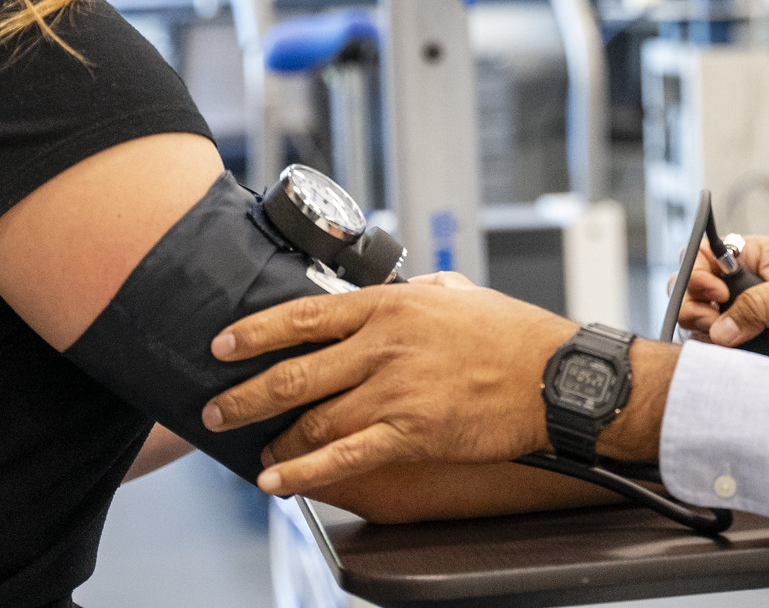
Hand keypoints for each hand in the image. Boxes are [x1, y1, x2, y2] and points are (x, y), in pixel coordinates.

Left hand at [201, 283, 578, 495]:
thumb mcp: (458, 293)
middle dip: (245, 395)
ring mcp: (395, 390)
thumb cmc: (512, 334)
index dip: (256, 332)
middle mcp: (384, 345)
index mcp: (392, 305)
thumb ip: (417, 290)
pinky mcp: (411, 432)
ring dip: (275, 440)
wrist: (553, 376)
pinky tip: (278, 480)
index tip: (223, 344)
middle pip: (294, 373)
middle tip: (216, 410)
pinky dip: (302, 471)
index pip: (305, 316)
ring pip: (313, 420)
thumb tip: (396, 288)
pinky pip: (342, 456)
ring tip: (257, 450)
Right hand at [677, 234, 768, 347]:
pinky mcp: (743, 342)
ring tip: (730, 340)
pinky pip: (714, 348)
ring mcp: (737, 315)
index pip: (701, 254)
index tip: (717, 292)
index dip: (697, 272)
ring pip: (696, 321)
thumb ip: (762, 304)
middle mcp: (737, 284)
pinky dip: (715, 353)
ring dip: (702, 331)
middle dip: (693, 305)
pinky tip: (732, 354)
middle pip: (688, 289)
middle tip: (715, 321)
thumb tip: (721, 330)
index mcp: (748, 257)